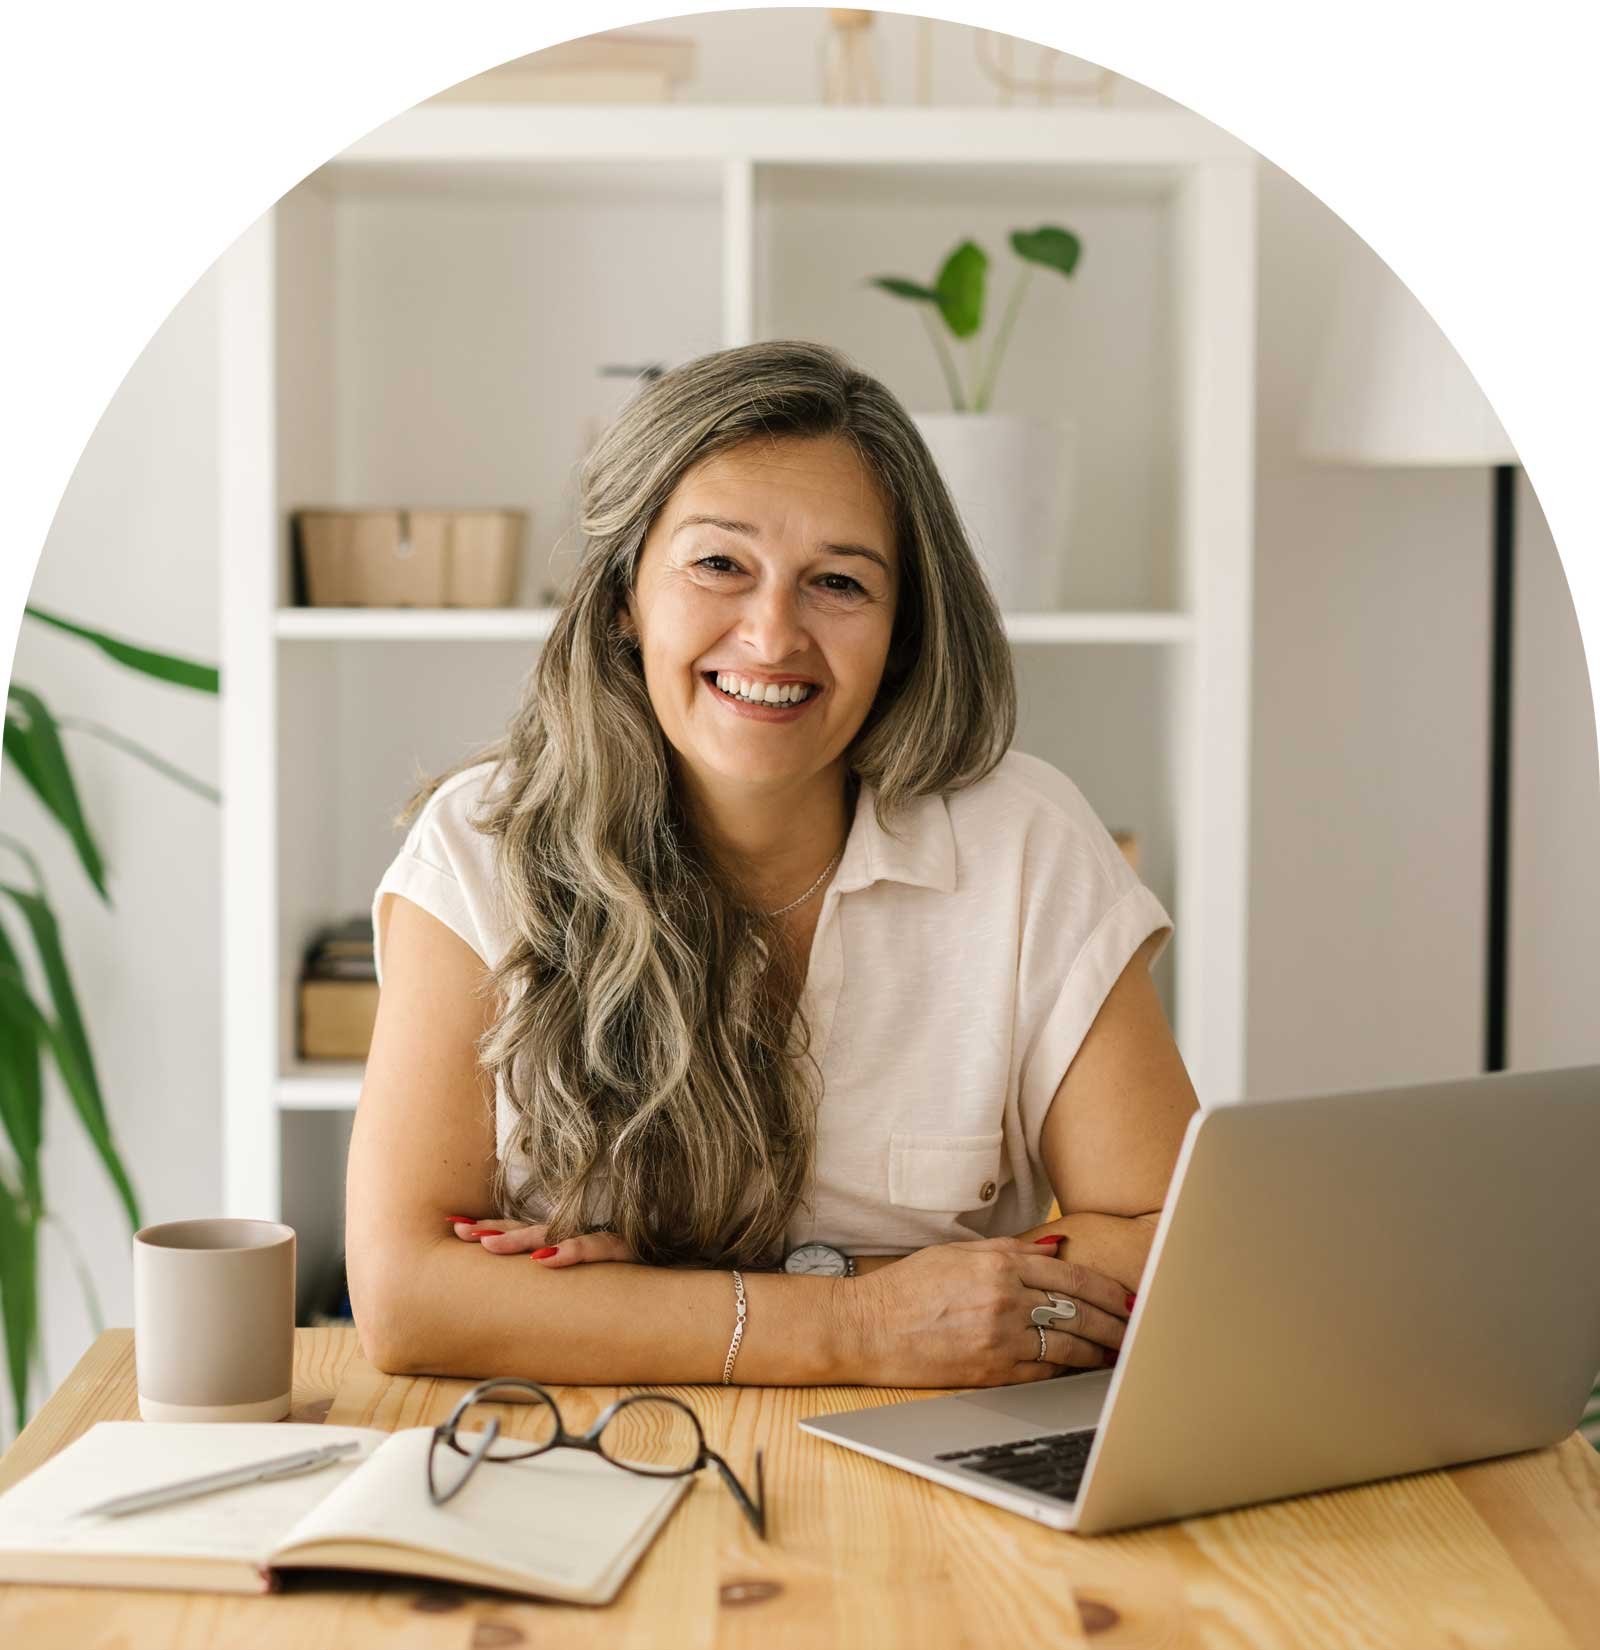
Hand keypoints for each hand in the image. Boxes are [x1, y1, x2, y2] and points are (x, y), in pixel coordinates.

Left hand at [443, 1216, 635, 1266]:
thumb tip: (539, 1284)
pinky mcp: (629, 1247)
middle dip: (492, 1230)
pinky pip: (597, 1248)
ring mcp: (607, 1237)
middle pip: (531, 1228)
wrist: (702, 1267)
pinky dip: (572, 1251)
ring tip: (486, 1245)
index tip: (453, 1225)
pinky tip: (548, 1258)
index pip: (525, 1231)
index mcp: (577, 1240)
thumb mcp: (607, 1275)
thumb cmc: (651, 1275)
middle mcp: (587, 1234)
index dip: (491, 1228)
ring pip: (557, 1234)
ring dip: (519, 1239)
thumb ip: (575, 1269)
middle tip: (455, 1230)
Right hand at [841, 1235, 1130, 1387]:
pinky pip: (1042, 1374)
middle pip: (1078, 1312)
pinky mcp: (990, 1372)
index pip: (1071, 1275)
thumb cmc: (909, 1287)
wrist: (869, 1328)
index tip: (1127, 1298)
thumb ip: (1009, 1249)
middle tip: (1136, 1330)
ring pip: (1067, 1347)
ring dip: (1098, 1352)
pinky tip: (1079, 1371)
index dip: (1106, 1289)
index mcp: (999, 1265)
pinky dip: (1065, 1373)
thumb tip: (1055, 1246)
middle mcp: (1004, 1300)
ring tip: (1117, 1355)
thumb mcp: (957, 1252)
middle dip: (1113, 1323)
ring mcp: (999, 1339)